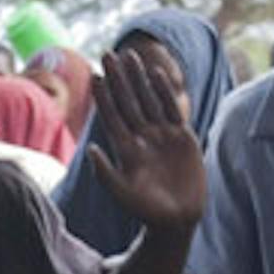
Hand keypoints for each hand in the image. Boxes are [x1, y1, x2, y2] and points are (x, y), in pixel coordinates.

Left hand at [86, 48, 206, 233]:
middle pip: (127, 101)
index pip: (111, 116)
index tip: (95, 76)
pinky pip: (171, 108)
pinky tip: (156, 73)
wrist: (177, 219)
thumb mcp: (123, 193)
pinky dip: (164, 91)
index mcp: (124, 149)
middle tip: (108, 54)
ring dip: (138, 79)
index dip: (103, 96)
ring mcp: (161, 135)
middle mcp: (141, 138)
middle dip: (118, 79)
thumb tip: (92, 151)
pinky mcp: (181, 137)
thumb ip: (106, 173)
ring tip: (130, 56)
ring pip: (147, 100)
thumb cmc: (146, 211)